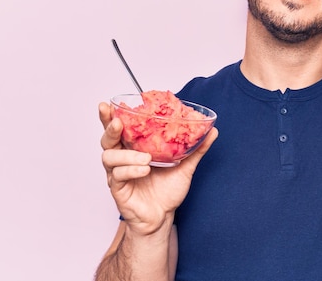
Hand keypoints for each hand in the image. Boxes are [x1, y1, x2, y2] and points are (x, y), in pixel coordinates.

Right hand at [99, 102, 217, 235]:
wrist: (164, 216)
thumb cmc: (168, 190)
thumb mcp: (185, 166)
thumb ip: (196, 148)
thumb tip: (213, 131)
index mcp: (134, 148)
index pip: (119, 128)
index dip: (110, 116)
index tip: (107, 104)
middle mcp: (123, 159)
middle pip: (107, 139)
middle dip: (109, 127)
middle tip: (117, 122)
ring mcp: (118, 174)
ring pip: (110, 157)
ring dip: (127, 154)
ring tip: (146, 157)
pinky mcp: (118, 189)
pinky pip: (118, 176)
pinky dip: (131, 170)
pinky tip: (144, 169)